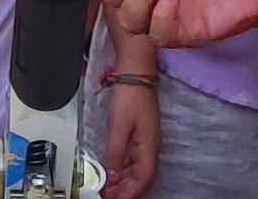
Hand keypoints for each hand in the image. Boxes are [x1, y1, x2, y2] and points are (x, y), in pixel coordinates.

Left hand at [102, 81, 161, 198]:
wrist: (135, 70)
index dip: (130, 193)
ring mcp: (145, 139)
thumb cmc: (130, 95)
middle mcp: (150, 145)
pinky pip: (131, 158)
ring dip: (122, 181)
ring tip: (107, 188)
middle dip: (125, 190)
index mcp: (149, 146)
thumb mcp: (119, 127)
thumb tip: (111, 177)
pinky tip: (111, 171)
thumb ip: (115, 154)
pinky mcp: (138, 132)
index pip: (144, 179)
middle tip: (107, 197)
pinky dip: (121, 168)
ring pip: (135, 168)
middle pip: (141, 177)